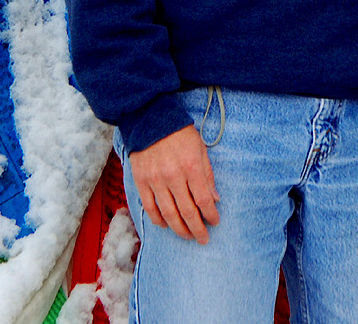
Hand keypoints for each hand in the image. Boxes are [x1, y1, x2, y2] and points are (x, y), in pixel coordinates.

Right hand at [129, 125, 220, 242]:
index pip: (203, 199)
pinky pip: (149, 207)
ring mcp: (155, 180)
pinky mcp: (141, 181)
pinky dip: (158, 219)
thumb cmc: (180, 133)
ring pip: (168, 213)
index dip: (211, 215)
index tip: (215, 222)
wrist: (151, 119)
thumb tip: (214, 199)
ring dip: (179, 229)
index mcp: (191, 166)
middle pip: (187, 211)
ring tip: (187, 236)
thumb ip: (207, 174)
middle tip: (203, 238)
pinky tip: (166, 225)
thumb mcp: (200, 148)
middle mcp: (173, 176)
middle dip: (197, 228)